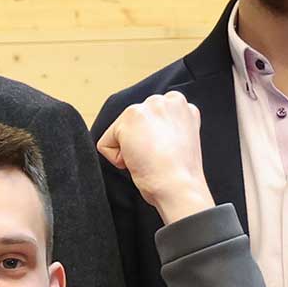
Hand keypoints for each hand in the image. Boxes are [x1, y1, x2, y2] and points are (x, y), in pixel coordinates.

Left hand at [97, 90, 213, 225]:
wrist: (179, 186)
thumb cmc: (180, 175)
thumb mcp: (180, 139)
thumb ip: (166, 127)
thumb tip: (148, 135)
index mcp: (180, 105)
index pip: (150, 119)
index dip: (153, 141)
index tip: (165, 153)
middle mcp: (166, 100)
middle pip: (133, 123)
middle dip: (140, 142)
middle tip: (156, 157)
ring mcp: (147, 107)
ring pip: (120, 132)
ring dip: (130, 150)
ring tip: (149, 159)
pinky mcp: (130, 118)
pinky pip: (106, 144)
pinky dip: (116, 159)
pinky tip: (138, 161)